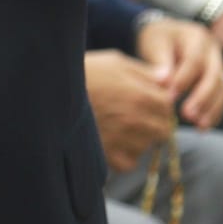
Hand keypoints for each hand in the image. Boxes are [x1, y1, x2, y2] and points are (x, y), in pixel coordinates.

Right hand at [84, 50, 174, 172]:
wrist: (54, 91)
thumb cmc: (85, 71)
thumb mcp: (115, 61)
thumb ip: (144, 71)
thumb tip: (168, 79)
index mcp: (141, 94)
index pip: (168, 105)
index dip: (160, 101)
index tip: (148, 98)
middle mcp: (137, 120)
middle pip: (163, 129)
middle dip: (154, 121)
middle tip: (135, 114)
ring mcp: (124, 139)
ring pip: (147, 146)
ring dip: (139, 138)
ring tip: (119, 125)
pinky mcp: (109, 155)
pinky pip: (130, 162)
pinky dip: (125, 155)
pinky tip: (113, 141)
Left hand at [134, 16, 222, 128]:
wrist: (166, 34)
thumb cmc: (159, 38)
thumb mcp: (155, 42)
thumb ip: (160, 62)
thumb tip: (164, 83)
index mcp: (196, 36)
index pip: (194, 60)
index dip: (183, 79)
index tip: (169, 96)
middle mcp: (213, 50)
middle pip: (214, 75)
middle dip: (202, 97)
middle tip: (188, 115)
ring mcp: (219, 63)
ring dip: (212, 108)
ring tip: (200, 126)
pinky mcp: (219, 78)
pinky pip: (222, 95)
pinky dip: (214, 111)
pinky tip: (204, 125)